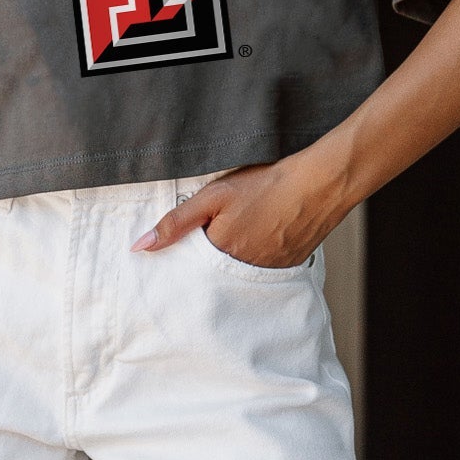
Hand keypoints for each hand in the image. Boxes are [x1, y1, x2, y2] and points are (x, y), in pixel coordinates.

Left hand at [131, 150, 344, 269]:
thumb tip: (140, 247)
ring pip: (240, 273)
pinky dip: (259, 259)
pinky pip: (264, 271)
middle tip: (223, 235)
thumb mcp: (213, 197)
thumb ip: (176, 223)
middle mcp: (243, 272)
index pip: (192, 269)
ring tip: (244, 234)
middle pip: (216, 274)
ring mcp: (268, 272)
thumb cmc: (266, 186)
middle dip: (212, 261)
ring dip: (236, 261)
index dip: (189, 256)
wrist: (319, 185)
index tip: (189, 247)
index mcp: (220, 257)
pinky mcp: (287, 268)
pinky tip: (263, 238)